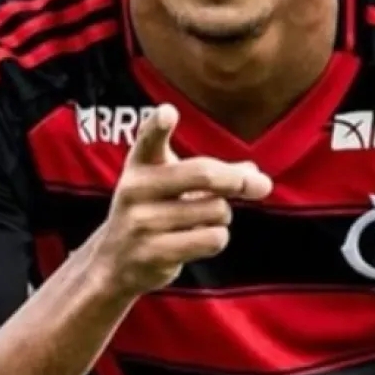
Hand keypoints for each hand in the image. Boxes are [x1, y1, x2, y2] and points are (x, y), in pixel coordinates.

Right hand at [87, 103, 272, 298]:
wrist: (115, 261)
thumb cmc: (155, 209)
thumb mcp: (174, 183)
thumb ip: (216, 174)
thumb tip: (259, 178)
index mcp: (141, 163)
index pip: (148, 138)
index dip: (158, 124)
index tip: (168, 113)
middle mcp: (136, 188)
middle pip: (203, 174)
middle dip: (236, 180)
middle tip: (258, 184)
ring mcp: (141, 222)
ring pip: (216, 210)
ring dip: (223, 216)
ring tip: (202, 220)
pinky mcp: (153, 253)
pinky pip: (212, 239)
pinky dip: (217, 238)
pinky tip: (198, 240)